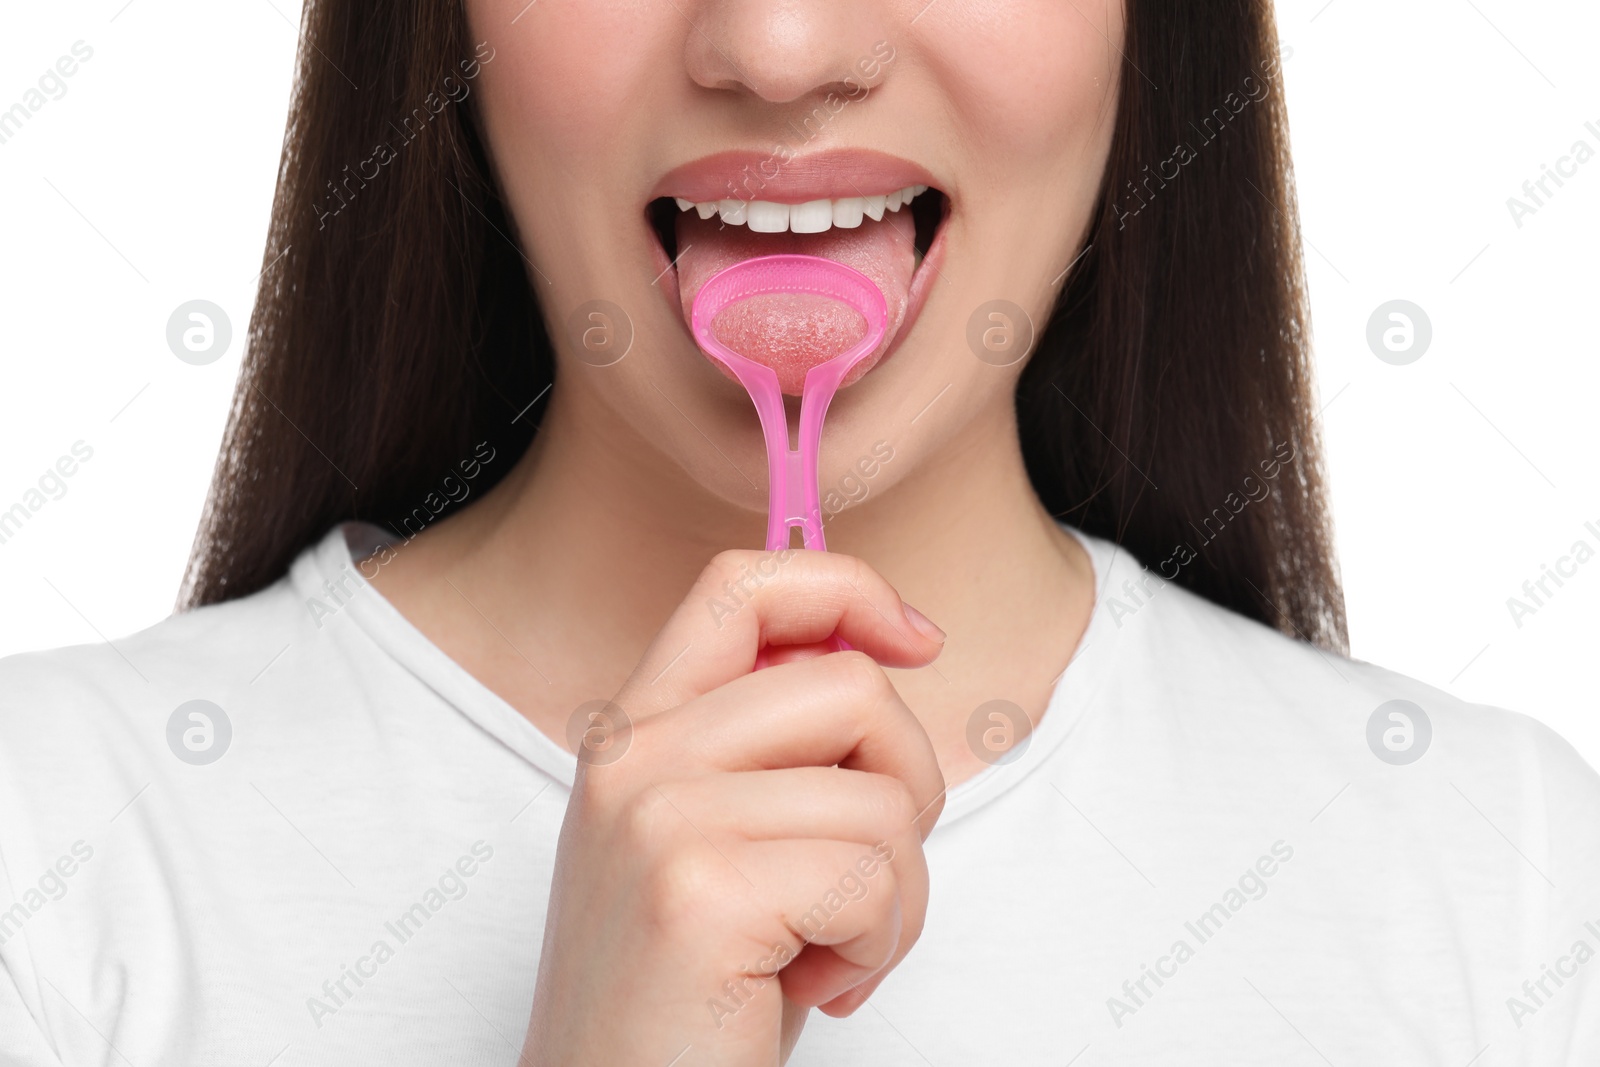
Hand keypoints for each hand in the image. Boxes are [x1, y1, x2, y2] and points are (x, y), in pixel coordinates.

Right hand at [524, 550, 946, 1065]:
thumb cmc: (695, 995)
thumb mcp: (722, 845)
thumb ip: (774, 747)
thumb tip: (881, 651)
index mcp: (636, 734)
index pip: (741, 586)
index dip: (849, 588)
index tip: (916, 640)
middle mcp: (634, 759)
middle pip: (851, 686)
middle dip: (909, 786)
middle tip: (869, 878)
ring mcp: (657, 819)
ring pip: (882, 797)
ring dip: (900, 897)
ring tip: (834, 951)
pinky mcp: (696, 891)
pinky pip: (875, 877)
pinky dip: (882, 947)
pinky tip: (821, 986)